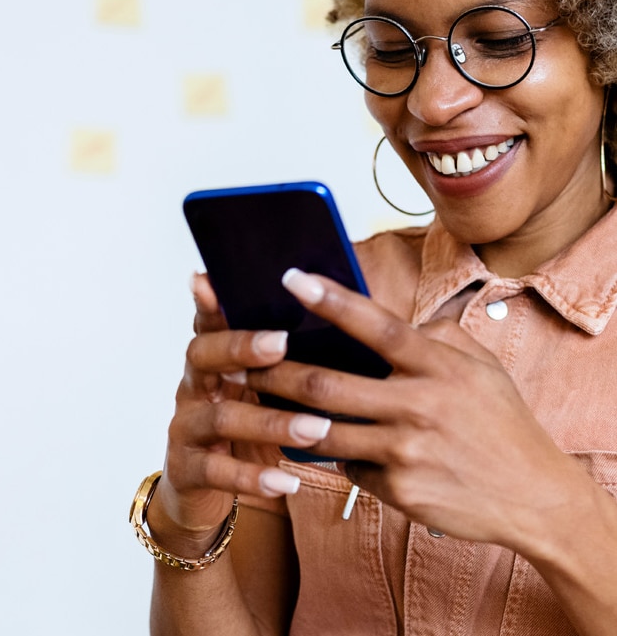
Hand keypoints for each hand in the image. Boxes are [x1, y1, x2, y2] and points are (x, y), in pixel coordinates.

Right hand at [148, 273, 332, 553]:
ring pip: (221, 416)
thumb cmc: (246, 425)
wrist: (203, 488)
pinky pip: (218, 471)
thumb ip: (281, 359)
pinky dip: (254, 476)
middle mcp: (193, 386)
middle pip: (203, 355)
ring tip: (317, 427)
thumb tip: (334, 319)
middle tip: (283, 342)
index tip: (213, 279)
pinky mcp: (188, 469)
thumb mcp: (257, 388)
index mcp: (212, 359)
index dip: (209, 302)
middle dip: (242, 347)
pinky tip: (287, 480)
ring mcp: (186, 427)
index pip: (209, 321)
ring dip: (271, 421)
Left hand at [244, 268, 587, 551]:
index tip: (292, 278)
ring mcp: (407, 452)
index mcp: (438, 366)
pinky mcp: (400, 490)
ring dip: (284, 416)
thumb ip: (434, 337)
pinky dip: (334, 454)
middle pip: (327, 385)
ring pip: (323, 431)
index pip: (377, 325)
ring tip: (255, 399)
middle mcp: (420, 406)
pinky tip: (322, 446)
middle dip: (276, 372)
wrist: (535, 497)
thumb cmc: (501, 422)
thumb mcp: (479, 367)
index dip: (332, 300)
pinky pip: (349, 466)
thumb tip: (386, 320)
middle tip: (241, 360)